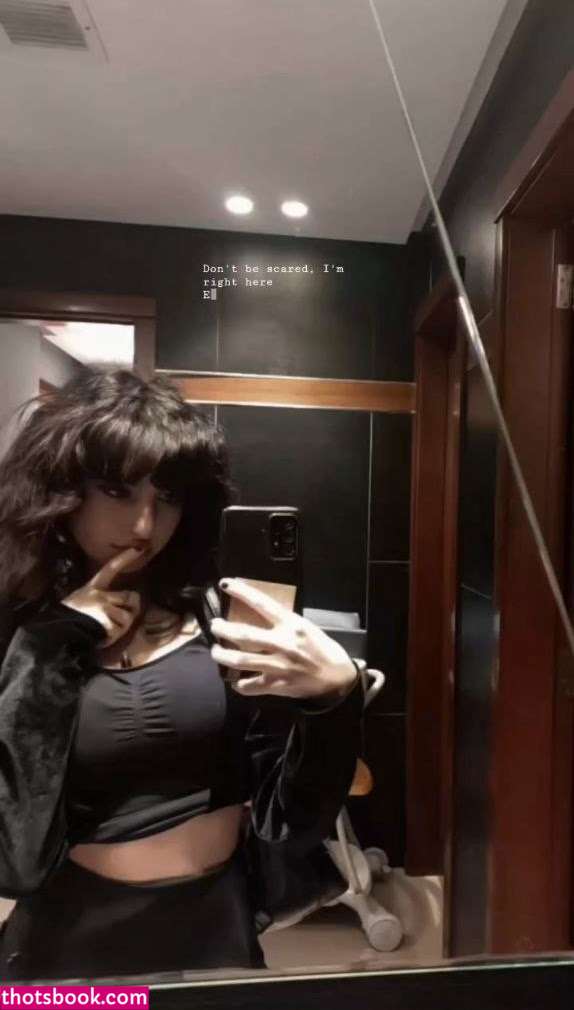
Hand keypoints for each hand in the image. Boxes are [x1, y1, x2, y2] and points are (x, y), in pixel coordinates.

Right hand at [61, 547, 142, 647]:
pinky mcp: (104, 620)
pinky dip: (113, 638)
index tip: (138, 548)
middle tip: (122, 618)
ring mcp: (102, 607)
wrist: (55, 633)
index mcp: (93, 587)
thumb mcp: (82, 601)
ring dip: (122, 628)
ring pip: (127, 616)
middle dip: (132, 609)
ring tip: (107, 631)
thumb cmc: (69, 618)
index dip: (124, 558)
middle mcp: (99, 594)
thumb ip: (102, 599)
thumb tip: (128, 602)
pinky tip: (102, 638)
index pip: (110, 568)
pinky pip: (118, 630)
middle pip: (130, 597)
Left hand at [210, 578, 357, 699]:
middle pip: (242, 633)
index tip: (225, 584)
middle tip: (215, 625)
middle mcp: (282, 643)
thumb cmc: (323, 650)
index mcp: (291, 625)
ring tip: (216, 651)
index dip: (241, 592)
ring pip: (239, 660)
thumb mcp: (306, 628)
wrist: (337, 679)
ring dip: (222, 655)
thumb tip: (262, 617)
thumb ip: (284, 624)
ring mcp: (277, 665)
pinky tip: (236, 680)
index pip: (261, 603)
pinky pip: (249, 686)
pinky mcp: (276, 685)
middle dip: (222, 628)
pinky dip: (238, 684)